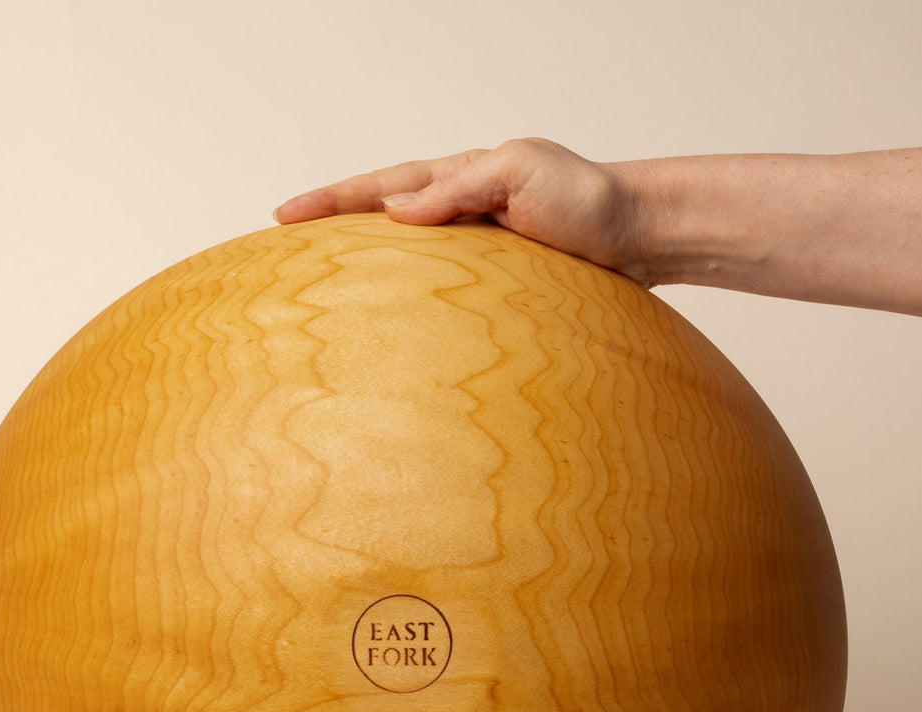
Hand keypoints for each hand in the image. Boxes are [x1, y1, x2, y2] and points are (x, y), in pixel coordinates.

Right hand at [274, 138, 655, 285]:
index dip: (331, 201)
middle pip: (380, 221)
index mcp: (459, 178)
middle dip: (332, 232)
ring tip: (321, 290)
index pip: (380, 187)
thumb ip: (460, 188)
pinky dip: (408, 304)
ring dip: (364, 271)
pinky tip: (391, 327)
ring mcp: (475, 251)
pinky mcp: (496, 286)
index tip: (283, 215)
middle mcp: (460, 214)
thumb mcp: (521, 174)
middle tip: (282, 247)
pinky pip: (440, 292)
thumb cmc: (588, 199)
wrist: (639, 236)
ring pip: (406, 261)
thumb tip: (397, 210)